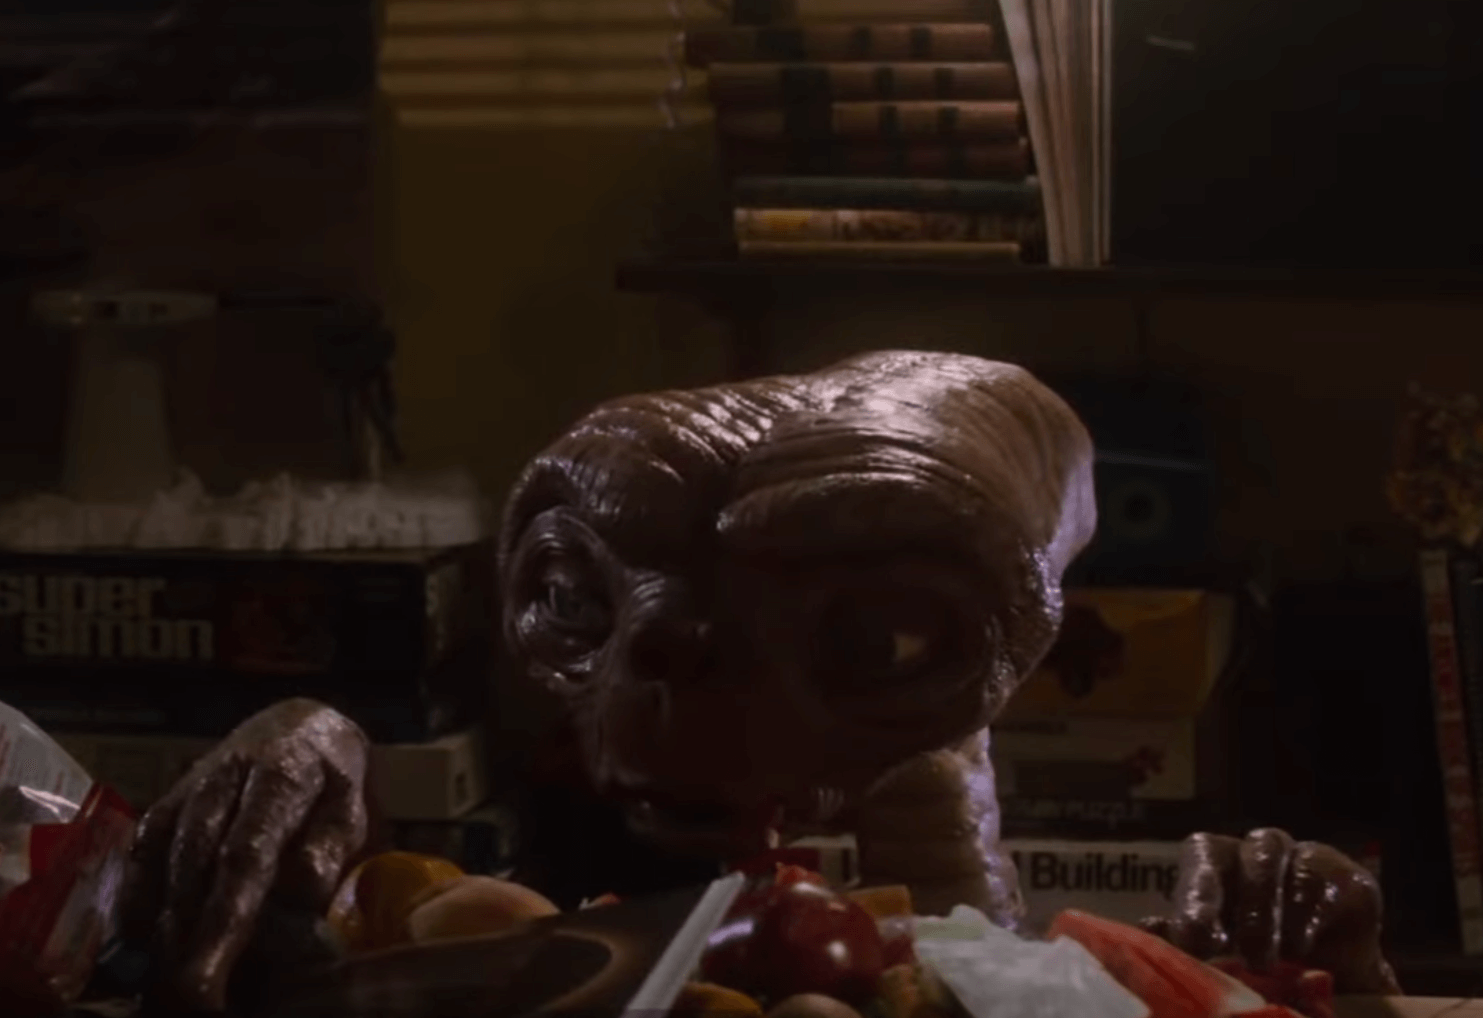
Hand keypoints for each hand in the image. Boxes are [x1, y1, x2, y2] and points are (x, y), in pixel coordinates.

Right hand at [123, 699, 369, 1010]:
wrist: (300, 728)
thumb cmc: (332, 783)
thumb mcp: (351, 808)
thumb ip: (329, 849)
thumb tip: (299, 896)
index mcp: (284, 772)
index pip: (248, 851)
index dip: (227, 916)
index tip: (214, 973)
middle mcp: (227, 775)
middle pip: (199, 862)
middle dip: (192, 934)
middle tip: (190, 993)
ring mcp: (190, 785)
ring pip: (166, 858)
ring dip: (165, 921)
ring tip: (170, 978)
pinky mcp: (167, 799)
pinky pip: (143, 851)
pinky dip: (138, 898)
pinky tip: (143, 942)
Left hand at [1140, 829, 1399, 994]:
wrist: (1335, 982)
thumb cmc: (1262, 960)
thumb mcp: (1221, 952)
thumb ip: (1187, 935)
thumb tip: (1148, 928)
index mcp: (1221, 863)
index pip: (1203, 857)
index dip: (1197, 893)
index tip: (1192, 938)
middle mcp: (1260, 852)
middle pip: (1246, 853)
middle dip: (1237, 901)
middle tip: (1231, 948)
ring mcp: (1306, 860)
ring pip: (1285, 865)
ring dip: (1268, 911)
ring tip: (1263, 959)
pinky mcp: (1350, 881)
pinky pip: (1324, 887)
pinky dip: (1308, 919)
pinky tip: (1301, 949)